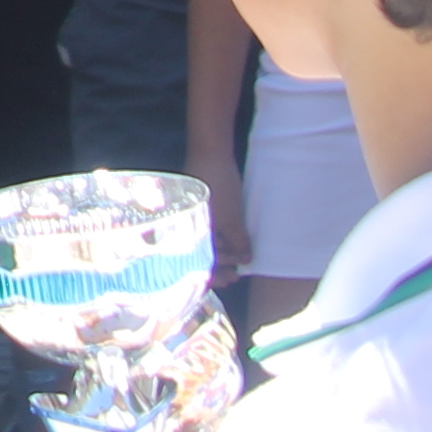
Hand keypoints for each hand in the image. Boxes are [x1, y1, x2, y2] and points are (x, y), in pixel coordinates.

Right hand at [192, 140, 252, 281]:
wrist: (210, 152)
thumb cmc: (219, 185)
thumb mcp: (233, 217)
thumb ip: (238, 242)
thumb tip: (246, 260)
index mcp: (190, 231)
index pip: (198, 263)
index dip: (215, 275)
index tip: (233, 279)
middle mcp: (186, 226)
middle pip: (198, 255)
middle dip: (219, 266)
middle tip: (236, 274)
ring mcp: (191, 216)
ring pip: (202, 243)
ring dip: (220, 253)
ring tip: (237, 258)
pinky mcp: (197, 207)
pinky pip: (205, 231)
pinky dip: (217, 239)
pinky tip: (229, 242)